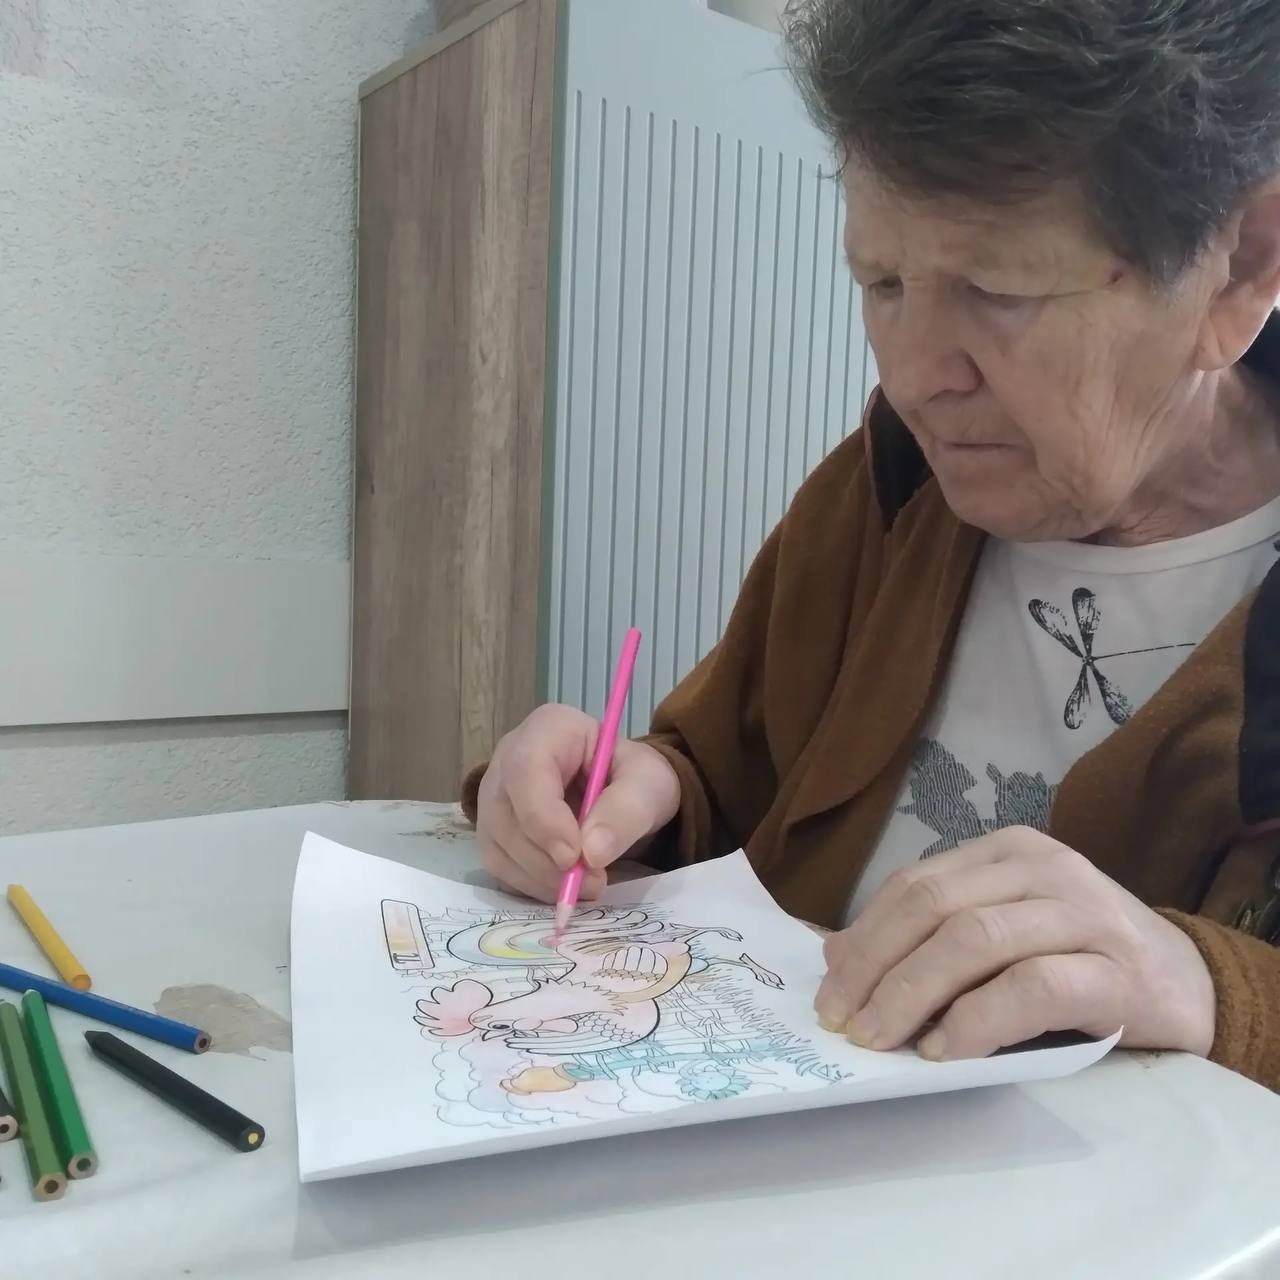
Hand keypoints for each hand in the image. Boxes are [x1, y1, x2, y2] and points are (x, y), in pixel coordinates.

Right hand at [475, 704, 681, 902]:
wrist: (624, 793)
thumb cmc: (634, 778)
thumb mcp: (648, 784)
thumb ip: (627, 810)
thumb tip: (592, 852)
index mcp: (549, 729)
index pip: (525, 769)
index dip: (542, 816)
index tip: (574, 855)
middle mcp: (509, 757)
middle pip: (504, 811)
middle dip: (545, 858)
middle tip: (592, 880)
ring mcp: (496, 795)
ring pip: (498, 844)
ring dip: (540, 877)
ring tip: (588, 883)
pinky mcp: (494, 830)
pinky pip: (499, 865)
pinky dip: (532, 885)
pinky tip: (565, 885)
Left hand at [815, 827, 1216, 1060]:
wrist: (1188, 982)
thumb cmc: (1079, 958)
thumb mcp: (1002, 931)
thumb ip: (932, 934)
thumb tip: (836, 956)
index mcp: (1007, 851)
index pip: (915, 884)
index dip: (864, 936)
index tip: (829, 988)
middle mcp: (1043, 868)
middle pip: (934, 908)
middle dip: (875, 966)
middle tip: (843, 1021)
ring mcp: (1083, 913)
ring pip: (973, 940)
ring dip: (912, 994)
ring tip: (880, 1039)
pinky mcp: (1115, 970)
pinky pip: (1031, 986)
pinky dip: (977, 1019)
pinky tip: (946, 1050)